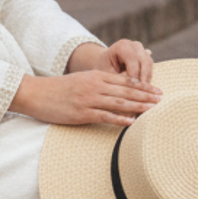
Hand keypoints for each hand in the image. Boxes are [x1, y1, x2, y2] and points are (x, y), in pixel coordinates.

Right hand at [9, 68, 161, 125]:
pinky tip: (131, 122)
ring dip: (138, 106)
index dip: (143, 85)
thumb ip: (98, 82)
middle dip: (145, 95)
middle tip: (162, 98)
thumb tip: (115, 89)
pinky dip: (119, 119)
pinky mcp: (81, 113)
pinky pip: (104, 116)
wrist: (35, 93)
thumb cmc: (58, 89)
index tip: (157, 90)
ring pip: (118, 102)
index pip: (125, 80)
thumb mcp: (80, 80)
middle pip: (125, 90)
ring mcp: (88, 99)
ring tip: (153, 109)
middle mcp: (94, 85)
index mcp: (95, 76)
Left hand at [67, 39, 154, 87]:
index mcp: (122, 46)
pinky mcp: (146, 55)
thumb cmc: (103, 69)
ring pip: (149, 65)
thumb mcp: (107, 73)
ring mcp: (141, 49)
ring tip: (146, 93)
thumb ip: (119, 79)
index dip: (134, 78)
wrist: (105, 62)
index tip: (135, 92)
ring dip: (148, 79)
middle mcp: (134, 45)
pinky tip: (147, 90)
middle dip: (144, 79)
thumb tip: (131, 89)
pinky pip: (150, 67)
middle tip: (144, 94)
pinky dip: (148, 77)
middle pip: (144, 63)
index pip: (132, 63)